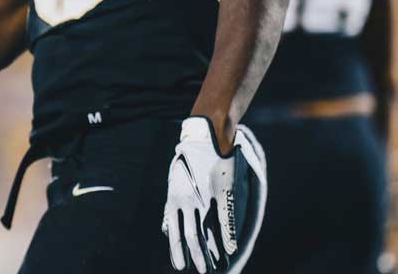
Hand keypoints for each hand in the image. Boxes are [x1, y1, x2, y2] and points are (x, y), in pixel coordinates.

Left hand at [161, 117, 243, 272]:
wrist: (207, 137)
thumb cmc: (189, 160)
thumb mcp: (174, 182)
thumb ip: (172, 205)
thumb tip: (166, 227)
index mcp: (175, 198)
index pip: (174, 230)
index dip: (176, 250)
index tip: (179, 265)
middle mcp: (188, 200)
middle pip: (191, 236)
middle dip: (196, 257)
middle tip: (201, 271)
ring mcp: (206, 198)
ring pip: (208, 231)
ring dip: (212, 252)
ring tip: (217, 266)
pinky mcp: (223, 193)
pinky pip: (225, 219)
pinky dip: (228, 237)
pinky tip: (231, 250)